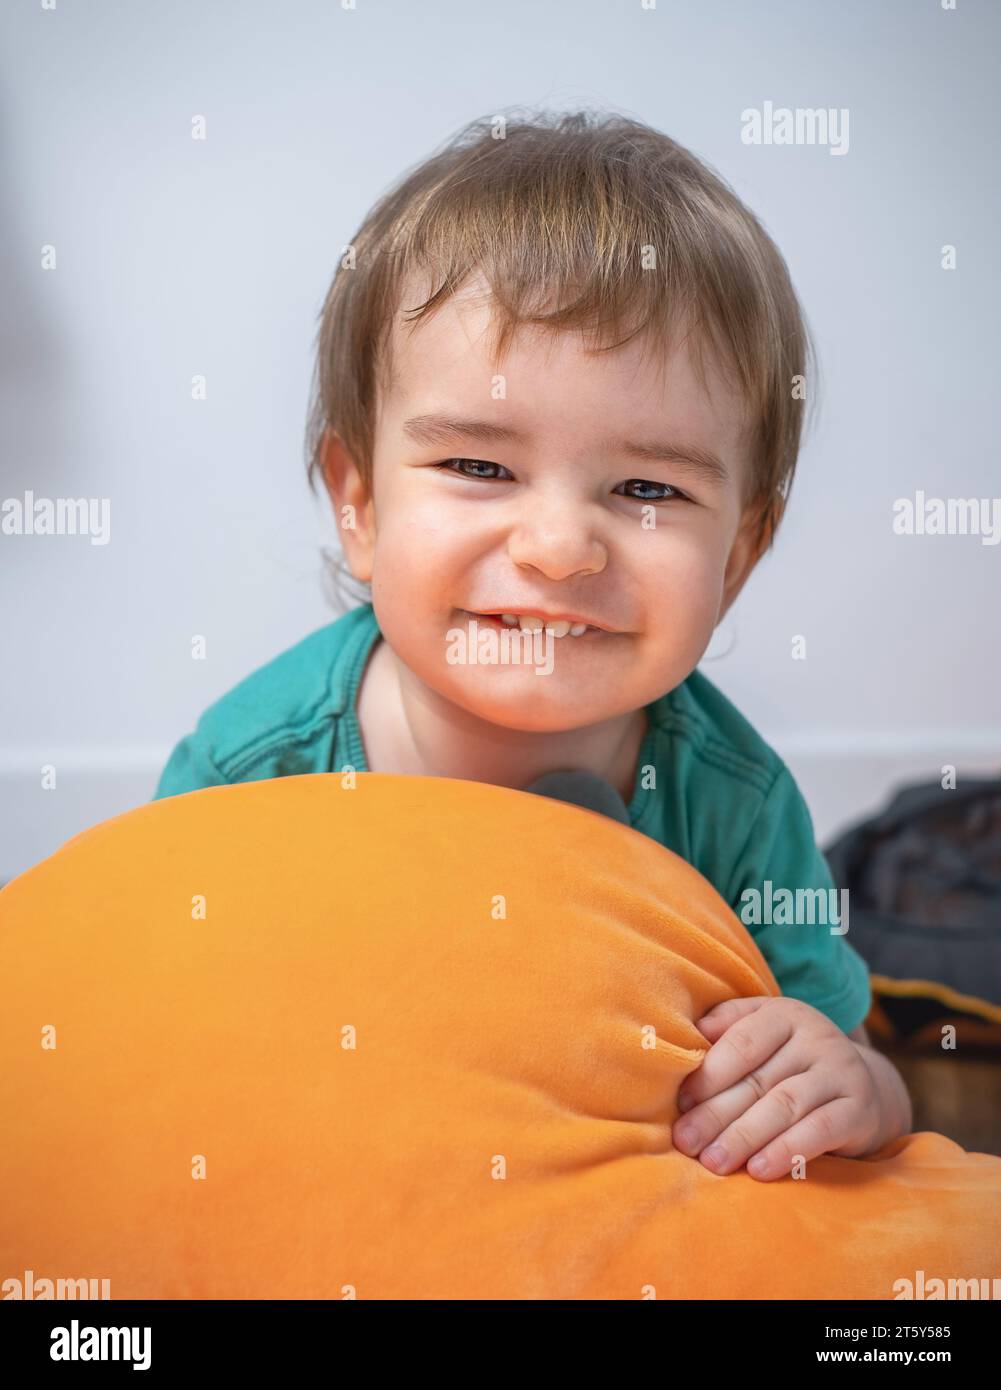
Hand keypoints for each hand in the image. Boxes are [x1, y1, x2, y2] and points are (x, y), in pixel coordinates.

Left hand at [672, 996, 881, 1180]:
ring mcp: (841, 1072)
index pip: (742, 1041)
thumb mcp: (763, 1034)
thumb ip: (727, 1026)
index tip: (681, 1102)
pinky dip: (785, 1151)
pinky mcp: (859, 1109)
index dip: (709, 1073)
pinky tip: (758, 1170)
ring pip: (784, 1105)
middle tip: (686, 1142)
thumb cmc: (791, 1061)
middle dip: (716, 1114)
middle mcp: (817, 1037)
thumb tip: (691, 1033)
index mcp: (785, 1014)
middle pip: (758, 1079)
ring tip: (713, 1162)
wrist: (861, 1088)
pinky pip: (818, 1131)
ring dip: (744, 1137)